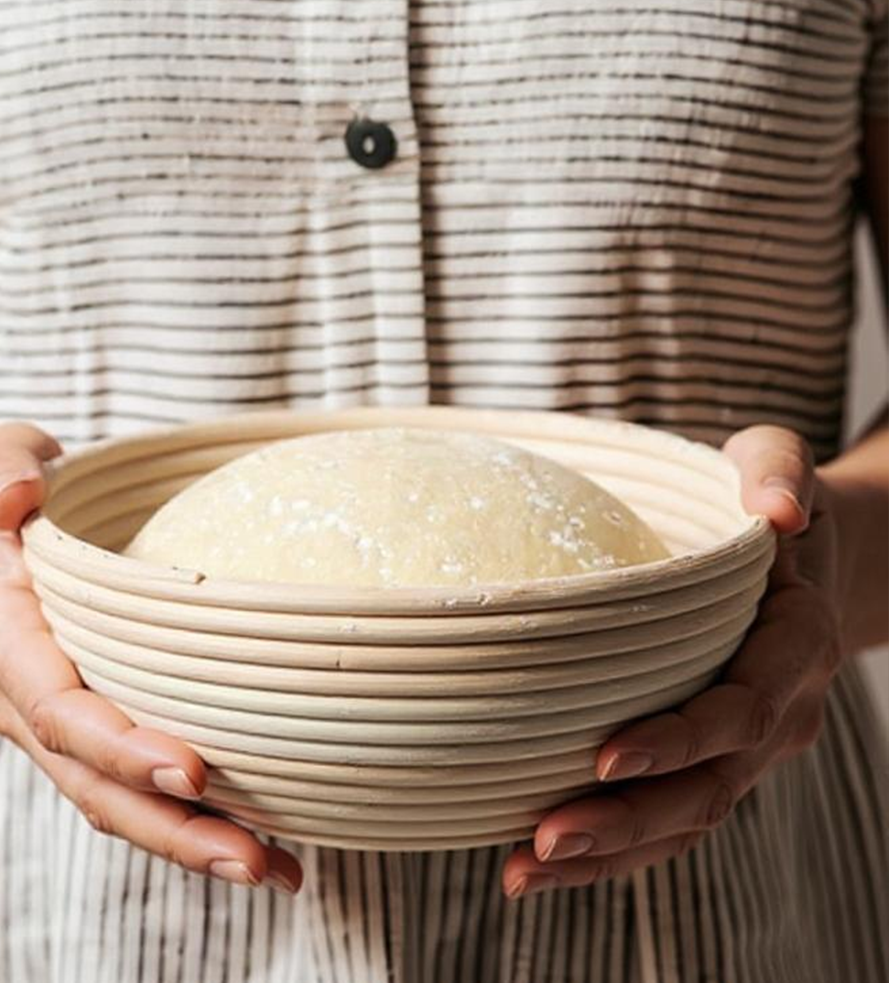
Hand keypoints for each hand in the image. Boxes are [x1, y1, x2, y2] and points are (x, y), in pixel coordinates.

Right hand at [0, 422, 302, 894]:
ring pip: (115, 803)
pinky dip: (189, 822)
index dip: (118, 745)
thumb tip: (12, 500)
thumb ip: (2, 467)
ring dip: (189, 842)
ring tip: (274, 869)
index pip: (56, 706)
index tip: (190, 768)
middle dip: (171, 825)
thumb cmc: (11, 504)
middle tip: (252, 858)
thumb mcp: (0, 458)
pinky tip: (257, 841)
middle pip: (93, 782)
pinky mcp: (94, 735)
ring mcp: (59, 728)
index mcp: (8, 635)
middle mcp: (27, 699)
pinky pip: (133, 790)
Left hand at [503, 425, 839, 897]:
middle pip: (709, 787)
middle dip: (628, 820)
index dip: (680, 739)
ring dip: (609, 852)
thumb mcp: (777, 462)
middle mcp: (778, 712)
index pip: (741, 709)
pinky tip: (540, 859)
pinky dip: (613, 848)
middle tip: (544, 838)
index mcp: (793, 646)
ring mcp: (747, 749)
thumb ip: (778, 471)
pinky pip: (670, 817)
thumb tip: (779, 510)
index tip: (605, 755)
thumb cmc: (767, 504)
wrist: (808, 562)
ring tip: (524, 871)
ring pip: (686, 820)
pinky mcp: (713, 760)